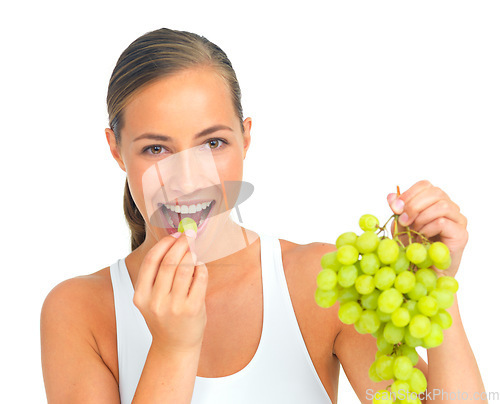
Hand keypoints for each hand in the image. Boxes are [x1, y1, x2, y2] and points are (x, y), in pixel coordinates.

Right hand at [132, 232, 207, 352]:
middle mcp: (155, 302)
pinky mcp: (192, 309)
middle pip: (169, 262)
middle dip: (181, 244)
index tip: (174, 235)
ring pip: (185, 269)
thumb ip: (157, 275)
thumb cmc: (165, 317)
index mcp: (141, 296)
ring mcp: (174, 307)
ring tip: (194, 251)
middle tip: (189, 235)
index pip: (151, 261)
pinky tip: (201, 266)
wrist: (174, 346)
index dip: (164, 244)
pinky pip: (199, 279)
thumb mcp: (151, 298)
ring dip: (191, 255)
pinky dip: (201, 268)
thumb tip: (174, 240)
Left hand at [387, 180, 467, 277]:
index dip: (409, 193)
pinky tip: (423, 238)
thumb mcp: (400, 226)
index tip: (395, 207)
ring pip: (441, 205)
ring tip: (414, 231)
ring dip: (422, 218)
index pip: (425, 185)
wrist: (423, 271)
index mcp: (435, 201)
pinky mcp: (461, 234)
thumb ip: (397, 210)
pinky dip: (428, 229)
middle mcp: (450, 208)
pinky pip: (443, 222)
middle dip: (414, 205)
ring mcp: (458, 221)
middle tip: (403, 221)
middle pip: (435, 192)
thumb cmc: (413, 247)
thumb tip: (391, 195)